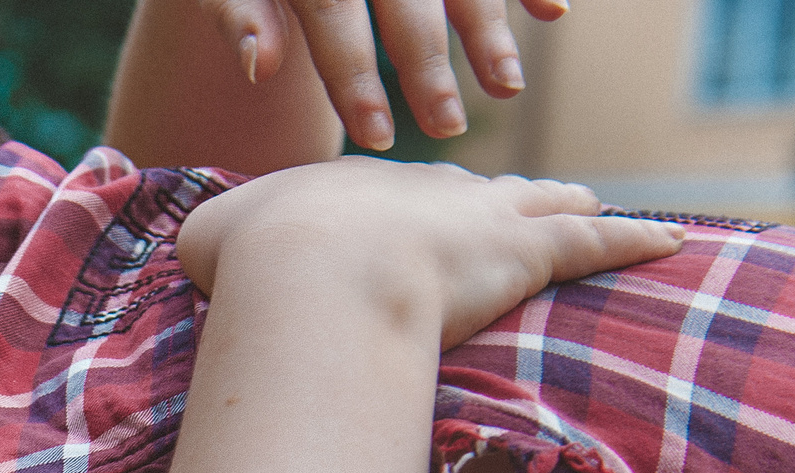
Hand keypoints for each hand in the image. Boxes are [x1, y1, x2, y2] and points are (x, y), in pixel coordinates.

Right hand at [178, 159, 685, 347]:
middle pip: (475, 187)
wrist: (310, 270)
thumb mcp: (212, 238)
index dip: (404, 212)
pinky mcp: (530, 249)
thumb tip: (192, 250)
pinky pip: (598, 242)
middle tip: (515, 206)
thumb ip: (215, 241)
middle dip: (497, 197)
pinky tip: (669, 244)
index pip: (393, 193)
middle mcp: (429, 187)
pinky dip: (634, 242)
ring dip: (570, 206)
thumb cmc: (255, 257)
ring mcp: (484, 214)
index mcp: (357, 186)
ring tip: (595, 207)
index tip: (407, 226)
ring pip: (544, 201)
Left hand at [199, 0, 567, 150]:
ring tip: (506, 90)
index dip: (352, 78)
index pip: (333, 16)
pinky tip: (553, 14)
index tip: (376, 137)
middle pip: (405, 2)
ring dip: (488, 32)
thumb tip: (259, 68)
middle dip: (427, 67)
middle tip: (445, 130)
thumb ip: (241, 17)